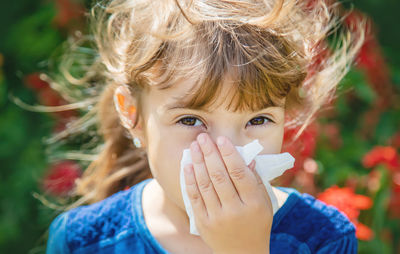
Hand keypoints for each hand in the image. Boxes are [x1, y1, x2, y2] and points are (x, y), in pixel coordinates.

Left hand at [183, 133, 272, 253]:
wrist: (243, 253)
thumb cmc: (257, 223)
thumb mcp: (264, 203)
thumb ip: (257, 180)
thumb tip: (247, 157)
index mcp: (254, 203)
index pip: (239, 173)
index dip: (229, 154)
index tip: (221, 139)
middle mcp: (235, 210)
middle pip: (219, 176)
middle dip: (210, 154)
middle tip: (203, 137)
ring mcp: (217, 218)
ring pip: (205, 185)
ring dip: (198, 162)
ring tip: (194, 146)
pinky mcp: (203, 223)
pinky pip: (194, 198)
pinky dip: (190, 180)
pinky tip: (188, 165)